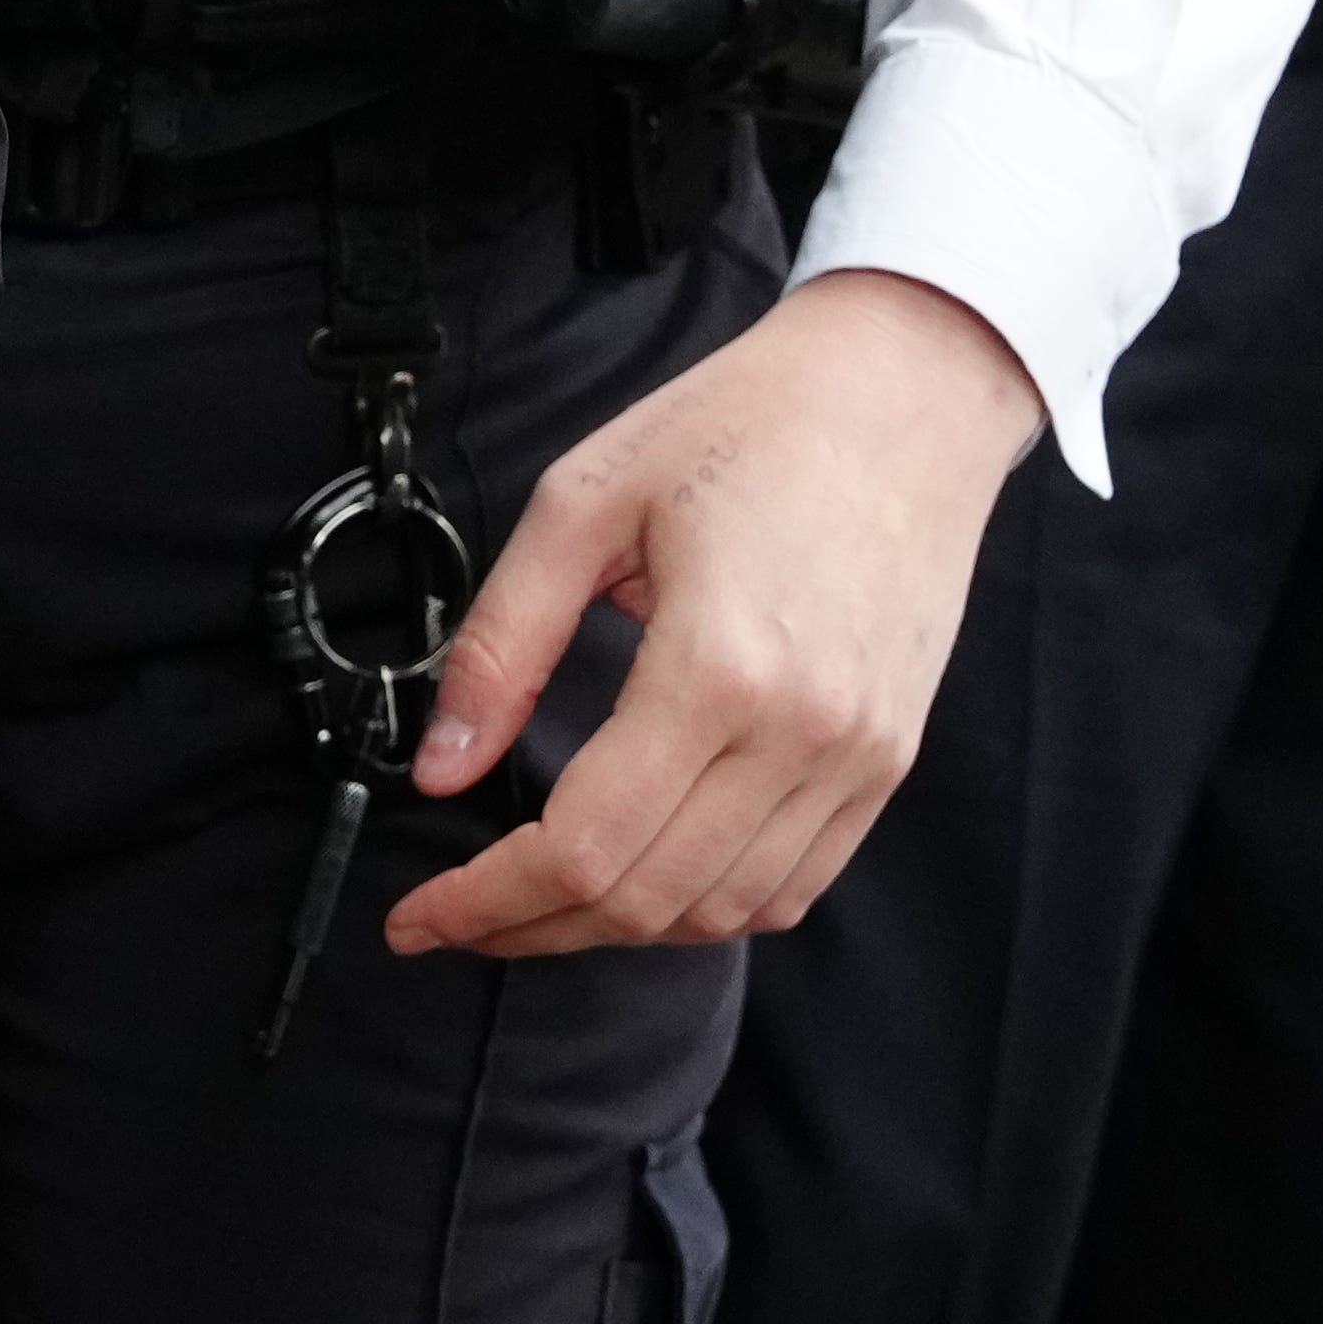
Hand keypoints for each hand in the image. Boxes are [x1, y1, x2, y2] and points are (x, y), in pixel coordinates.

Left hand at [380, 266, 1039, 962]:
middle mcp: (801, 732)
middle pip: (645, 901)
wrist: (904, 394)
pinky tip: (645, 876)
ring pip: (720, 913)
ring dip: (616, 928)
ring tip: (538, 900)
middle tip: (459, 918)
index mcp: (718, 666)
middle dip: (531, 929)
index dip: (485, 902)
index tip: (418, 918)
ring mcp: (857, 758)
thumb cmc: (746, 425)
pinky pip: (791, 886)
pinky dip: (706, 906)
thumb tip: (440, 768)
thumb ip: (502, 645)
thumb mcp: (582, 503)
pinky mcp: (886, 762)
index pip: (584, 847)